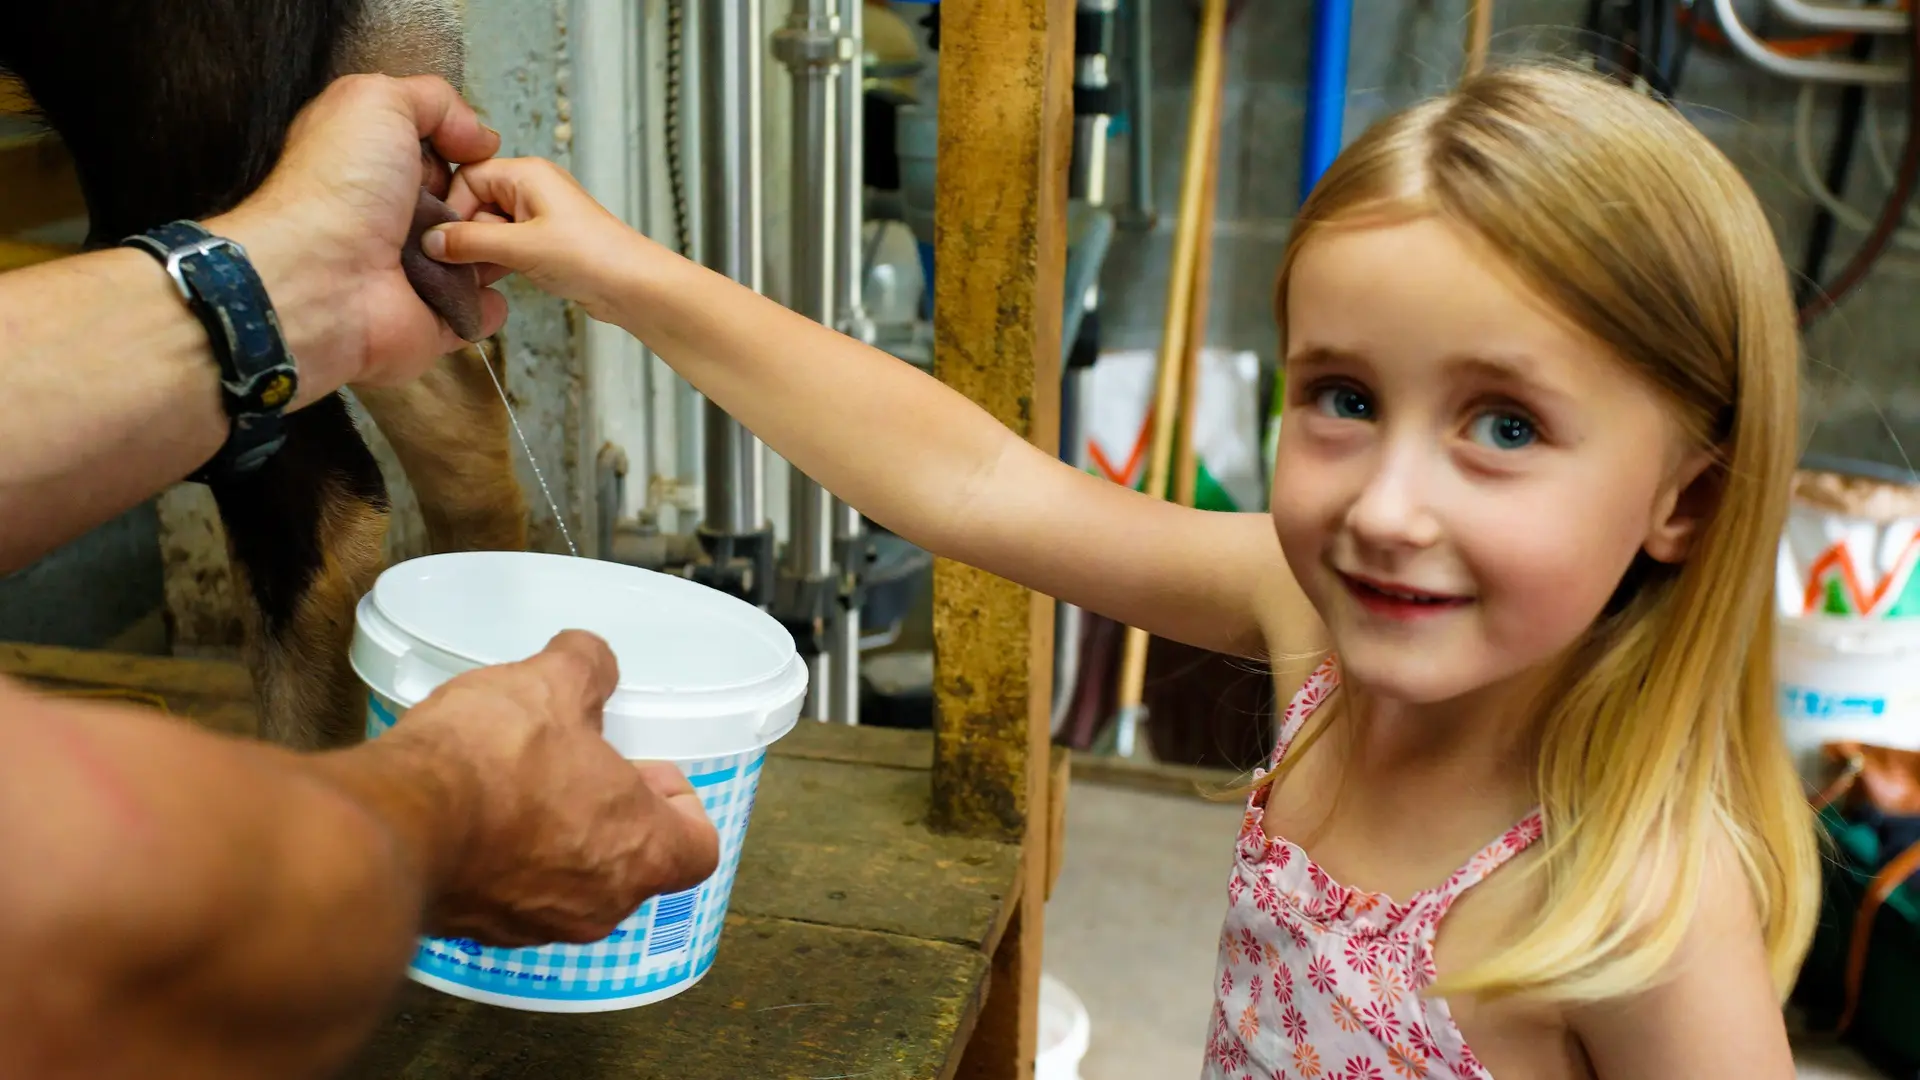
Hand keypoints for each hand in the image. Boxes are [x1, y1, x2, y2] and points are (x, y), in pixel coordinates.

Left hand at [206, 74, 509, 407]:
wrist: (322, 278)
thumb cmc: (339, 187)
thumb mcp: (378, 102)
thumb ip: (432, 100)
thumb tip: (478, 136)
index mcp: (376, 169)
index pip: (438, 156)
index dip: (464, 151)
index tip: (475, 153)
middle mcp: (393, 220)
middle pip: (468, 206)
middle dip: (490, 201)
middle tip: (487, 201)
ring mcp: (414, 273)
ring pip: (479, 257)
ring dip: (499, 247)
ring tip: (497, 240)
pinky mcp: (431, 320)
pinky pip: (476, 312)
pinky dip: (490, 304)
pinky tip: (488, 285)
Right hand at [392, 630, 719, 945]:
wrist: (395, 822)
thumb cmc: (494, 760)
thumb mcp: (553, 684)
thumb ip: (589, 667)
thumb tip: (593, 658)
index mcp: (640, 852)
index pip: (697, 849)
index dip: (681, 806)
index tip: (647, 772)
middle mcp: (598, 904)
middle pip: (633, 865)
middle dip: (613, 814)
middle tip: (580, 767)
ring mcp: (535, 927)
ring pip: (571, 883)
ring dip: (558, 838)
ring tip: (522, 783)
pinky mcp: (475, 930)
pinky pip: (511, 896)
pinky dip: (505, 861)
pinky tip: (476, 814)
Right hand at [419, 156, 653, 325]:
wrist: (634, 287)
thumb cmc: (589, 256)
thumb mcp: (520, 247)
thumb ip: (470, 242)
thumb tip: (430, 242)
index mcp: (526, 174)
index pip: (467, 177)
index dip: (453, 209)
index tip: (445, 242)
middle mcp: (531, 188)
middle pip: (475, 203)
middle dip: (467, 235)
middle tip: (461, 265)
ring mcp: (539, 216)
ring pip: (489, 229)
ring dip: (481, 254)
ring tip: (478, 277)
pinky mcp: (545, 242)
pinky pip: (507, 246)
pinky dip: (497, 263)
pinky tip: (493, 282)